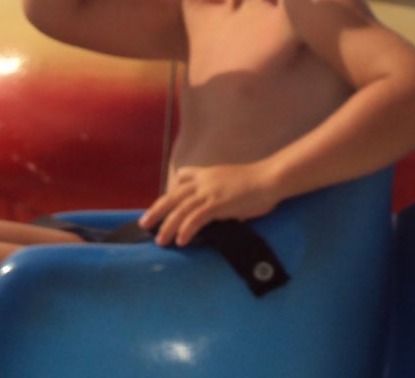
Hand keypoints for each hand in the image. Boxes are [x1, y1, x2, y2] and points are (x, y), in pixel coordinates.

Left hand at [139, 162, 279, 246]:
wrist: (270, 179)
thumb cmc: (256, 183)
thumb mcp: (232, 183)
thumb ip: (221, 195)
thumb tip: (221, 213)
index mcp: (206, 174)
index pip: (182, 179)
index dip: (170, 192)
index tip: (161, 205)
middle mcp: (203, 181)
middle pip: (172, 196)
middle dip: (156, 211)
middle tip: (144, 224)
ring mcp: (209, 192)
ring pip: (180, 209)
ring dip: (168, 226)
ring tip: (161, 241)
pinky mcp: (218, 203)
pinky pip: (196, 218)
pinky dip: (186, 229)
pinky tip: (181, 240)